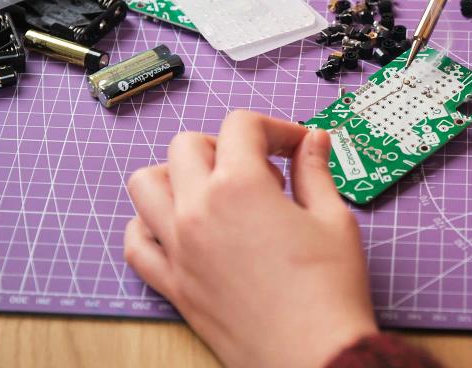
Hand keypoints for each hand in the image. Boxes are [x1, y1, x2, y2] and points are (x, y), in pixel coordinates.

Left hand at [124, 111, 376, 367]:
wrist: (314, 357)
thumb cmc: (329, 293)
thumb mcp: (334, 219)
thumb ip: (315, 171)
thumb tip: (314, 141)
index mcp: (239, 187)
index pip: (241, 126)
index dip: (275, 128)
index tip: (296, 146)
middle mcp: (198, 211)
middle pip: (187, 145)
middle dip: (225, 145)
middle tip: (260, 170)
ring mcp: (178, 249)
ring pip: (145, 184)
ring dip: (176, 175)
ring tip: (214, 192)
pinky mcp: (173, 286)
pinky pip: (137, 245)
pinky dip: (149, 226)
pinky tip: (183, 229)